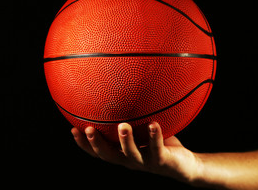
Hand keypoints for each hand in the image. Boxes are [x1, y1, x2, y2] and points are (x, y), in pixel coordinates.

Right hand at [71, 122, 200, 183]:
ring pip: (132, 155)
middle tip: (89, 129)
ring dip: (126, 141)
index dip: (84, 144)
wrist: (184, 165)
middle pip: (109, 156)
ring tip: (123, 126)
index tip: (72, 129)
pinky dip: (155, 137)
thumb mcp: (143, 130)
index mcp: (122, 154)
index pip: (99, 151)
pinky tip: (154, 124)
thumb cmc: (160, 144)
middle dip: (97, 144)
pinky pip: (157, 148)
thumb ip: (132, 118)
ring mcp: (146, 162)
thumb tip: (121, 92)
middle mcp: (130, 160)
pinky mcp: (162, 161)